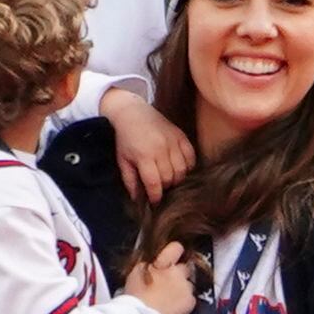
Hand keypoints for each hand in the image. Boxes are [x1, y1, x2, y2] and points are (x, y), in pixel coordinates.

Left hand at [101, 87, 194, 203]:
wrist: (131, 112)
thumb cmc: (125, 138)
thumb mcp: (122, 160)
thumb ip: (130, 180)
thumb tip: (137, 198)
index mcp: (144, 155)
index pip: (155, 183)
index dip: (156, 196)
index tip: (154, 201)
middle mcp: (161, 149)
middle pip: (170, 178)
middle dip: (165, 187)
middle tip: (160, 188)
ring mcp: (173, 141)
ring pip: (182, 170)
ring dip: (177, 178)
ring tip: (169, 179)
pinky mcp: (181, 136)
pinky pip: (191, 156)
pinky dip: (188, 166)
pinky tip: (180, 169)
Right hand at [125, 241, 196, 313]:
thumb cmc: (134, 297)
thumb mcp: (136, 273)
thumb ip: (149, 264)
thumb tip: (156, 262)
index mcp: (162, 263)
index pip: (176, 247)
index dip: (176, 252)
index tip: (174, 257)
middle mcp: (176, 272)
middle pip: (185, 267)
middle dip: (180, 274)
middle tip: (169, 285)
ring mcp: (186, 287)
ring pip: (188, 285)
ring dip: (182, 290)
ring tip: (169, 300)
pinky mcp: (191, 301)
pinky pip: (190, 299)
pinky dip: (184, 303)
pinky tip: (174, 308)